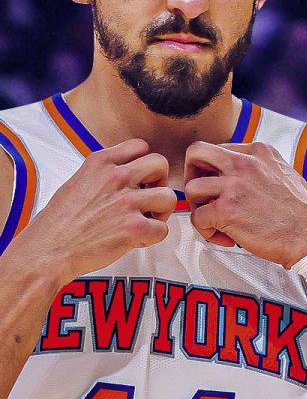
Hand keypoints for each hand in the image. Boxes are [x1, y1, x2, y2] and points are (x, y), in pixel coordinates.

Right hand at [14, 139, 174, 281]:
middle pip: (161, 164)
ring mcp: (127, 202)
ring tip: (144, 221)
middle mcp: (116, 177)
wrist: (44, 253)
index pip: (140, 146)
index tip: (140, 178)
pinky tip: (135, 240)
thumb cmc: (57, 224)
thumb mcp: (77, 182)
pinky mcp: (134, 227)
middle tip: (148, 199)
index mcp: (99, 162)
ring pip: (169, 197)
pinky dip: (153, 237)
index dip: (145, 163)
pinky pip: (162, 229)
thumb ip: (104, 174)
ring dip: (161, 212)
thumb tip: (128, 173)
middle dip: (160, 182)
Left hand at [183, 141, 306, 266]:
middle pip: (195, 153)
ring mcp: (234, 185)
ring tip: (216, 222)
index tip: (221, 189)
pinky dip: (207, 232)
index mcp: (259, 151)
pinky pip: (197, 217)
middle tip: (203, 196)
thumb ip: (258, 167)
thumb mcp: (282, 173)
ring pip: (190, 188)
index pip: (217, 149)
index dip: (213, 171)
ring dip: (198, 208)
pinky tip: (226, 238)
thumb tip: (235, 175)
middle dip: (191, 175)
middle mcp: (244, 163)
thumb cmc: (300, 212)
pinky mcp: (226, 210)